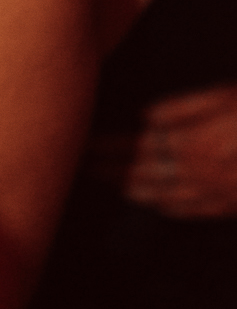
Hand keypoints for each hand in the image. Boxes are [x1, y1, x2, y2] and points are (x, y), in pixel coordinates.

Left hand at [91, 85, 236, 216]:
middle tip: (86, 168)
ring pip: (164, 196)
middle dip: (112, 171)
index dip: (110, 147)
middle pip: (143, 174)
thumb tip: (144, 117)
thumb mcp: (222, 97)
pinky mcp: (229, 206)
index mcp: (190, 144)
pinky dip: (169, 208)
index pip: (138, 147)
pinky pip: (191, 212)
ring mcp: (212, 193)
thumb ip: (182, 108)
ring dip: (134, 191)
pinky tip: (159, 205)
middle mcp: (195, 173)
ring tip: (113, 185)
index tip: (87, 146)